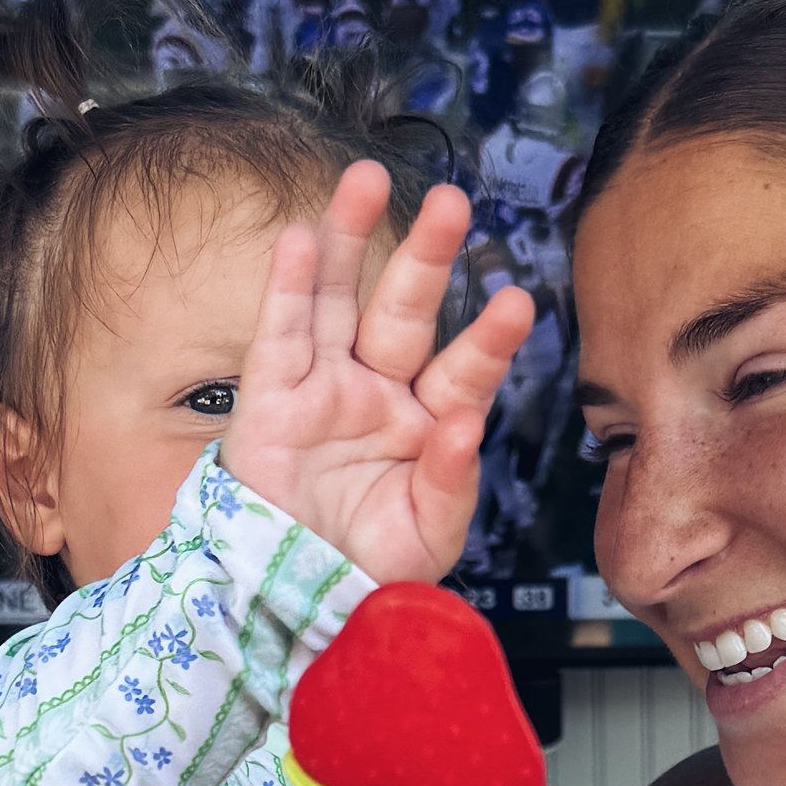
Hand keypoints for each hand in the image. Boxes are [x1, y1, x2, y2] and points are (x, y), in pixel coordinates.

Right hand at [221, 162, 535, 584]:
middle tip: (450, 201)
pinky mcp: (269, 404)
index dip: (487, 340)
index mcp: (429, 426)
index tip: (515, 303)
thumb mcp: (429, 538)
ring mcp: (323, 393)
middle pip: (402, 311)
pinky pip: (279, 337)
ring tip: (365, 177)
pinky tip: (302, 238)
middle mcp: (378, 396)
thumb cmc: (370, 573)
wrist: (295, 608)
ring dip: (348, 239)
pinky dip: (288, 288)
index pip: (464, 372)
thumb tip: (466, 425)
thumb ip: (452, 482)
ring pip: (337, 302)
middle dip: (424, 256)